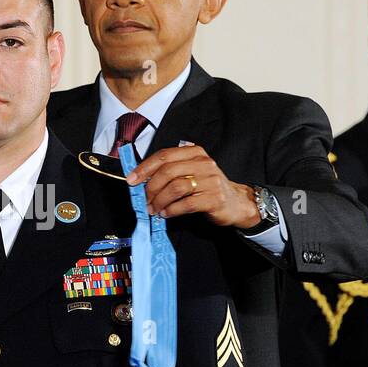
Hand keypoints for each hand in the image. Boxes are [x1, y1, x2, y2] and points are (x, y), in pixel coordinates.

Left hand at [124, 144, 260, 227]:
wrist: (236, 202)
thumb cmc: (208, 187)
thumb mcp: (191, 172)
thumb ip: (171, 171)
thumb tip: (141, 178)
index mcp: (195, 153)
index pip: (164, 156)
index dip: (145, 168)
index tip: (131, 180)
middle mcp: (204, 163)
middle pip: (168, 171)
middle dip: (151, 187)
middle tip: (144, 200)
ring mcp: (211, 180)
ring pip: (176, 188)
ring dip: (160, 201)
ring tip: (154, 209)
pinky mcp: (214, 198)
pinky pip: (187, 204)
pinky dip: (172, 210)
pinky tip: (166, 213)